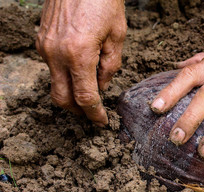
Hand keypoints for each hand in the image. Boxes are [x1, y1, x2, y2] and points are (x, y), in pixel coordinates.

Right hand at [36, 0, 126, 126]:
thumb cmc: (104, 2)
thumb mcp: (117, 35)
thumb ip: (110, 66)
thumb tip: (101, 87)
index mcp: (79, 54)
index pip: (85, 98)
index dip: (94, 114)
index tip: (102, 122)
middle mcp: (56, 54)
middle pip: (62, 98)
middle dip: (78, 110)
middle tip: (93, 112)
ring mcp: (45, 47)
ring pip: (55, 84)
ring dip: (71, 92)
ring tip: (90, 87)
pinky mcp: (41, 40)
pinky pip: (52, 67)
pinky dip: (65, 75)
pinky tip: (79, 68)